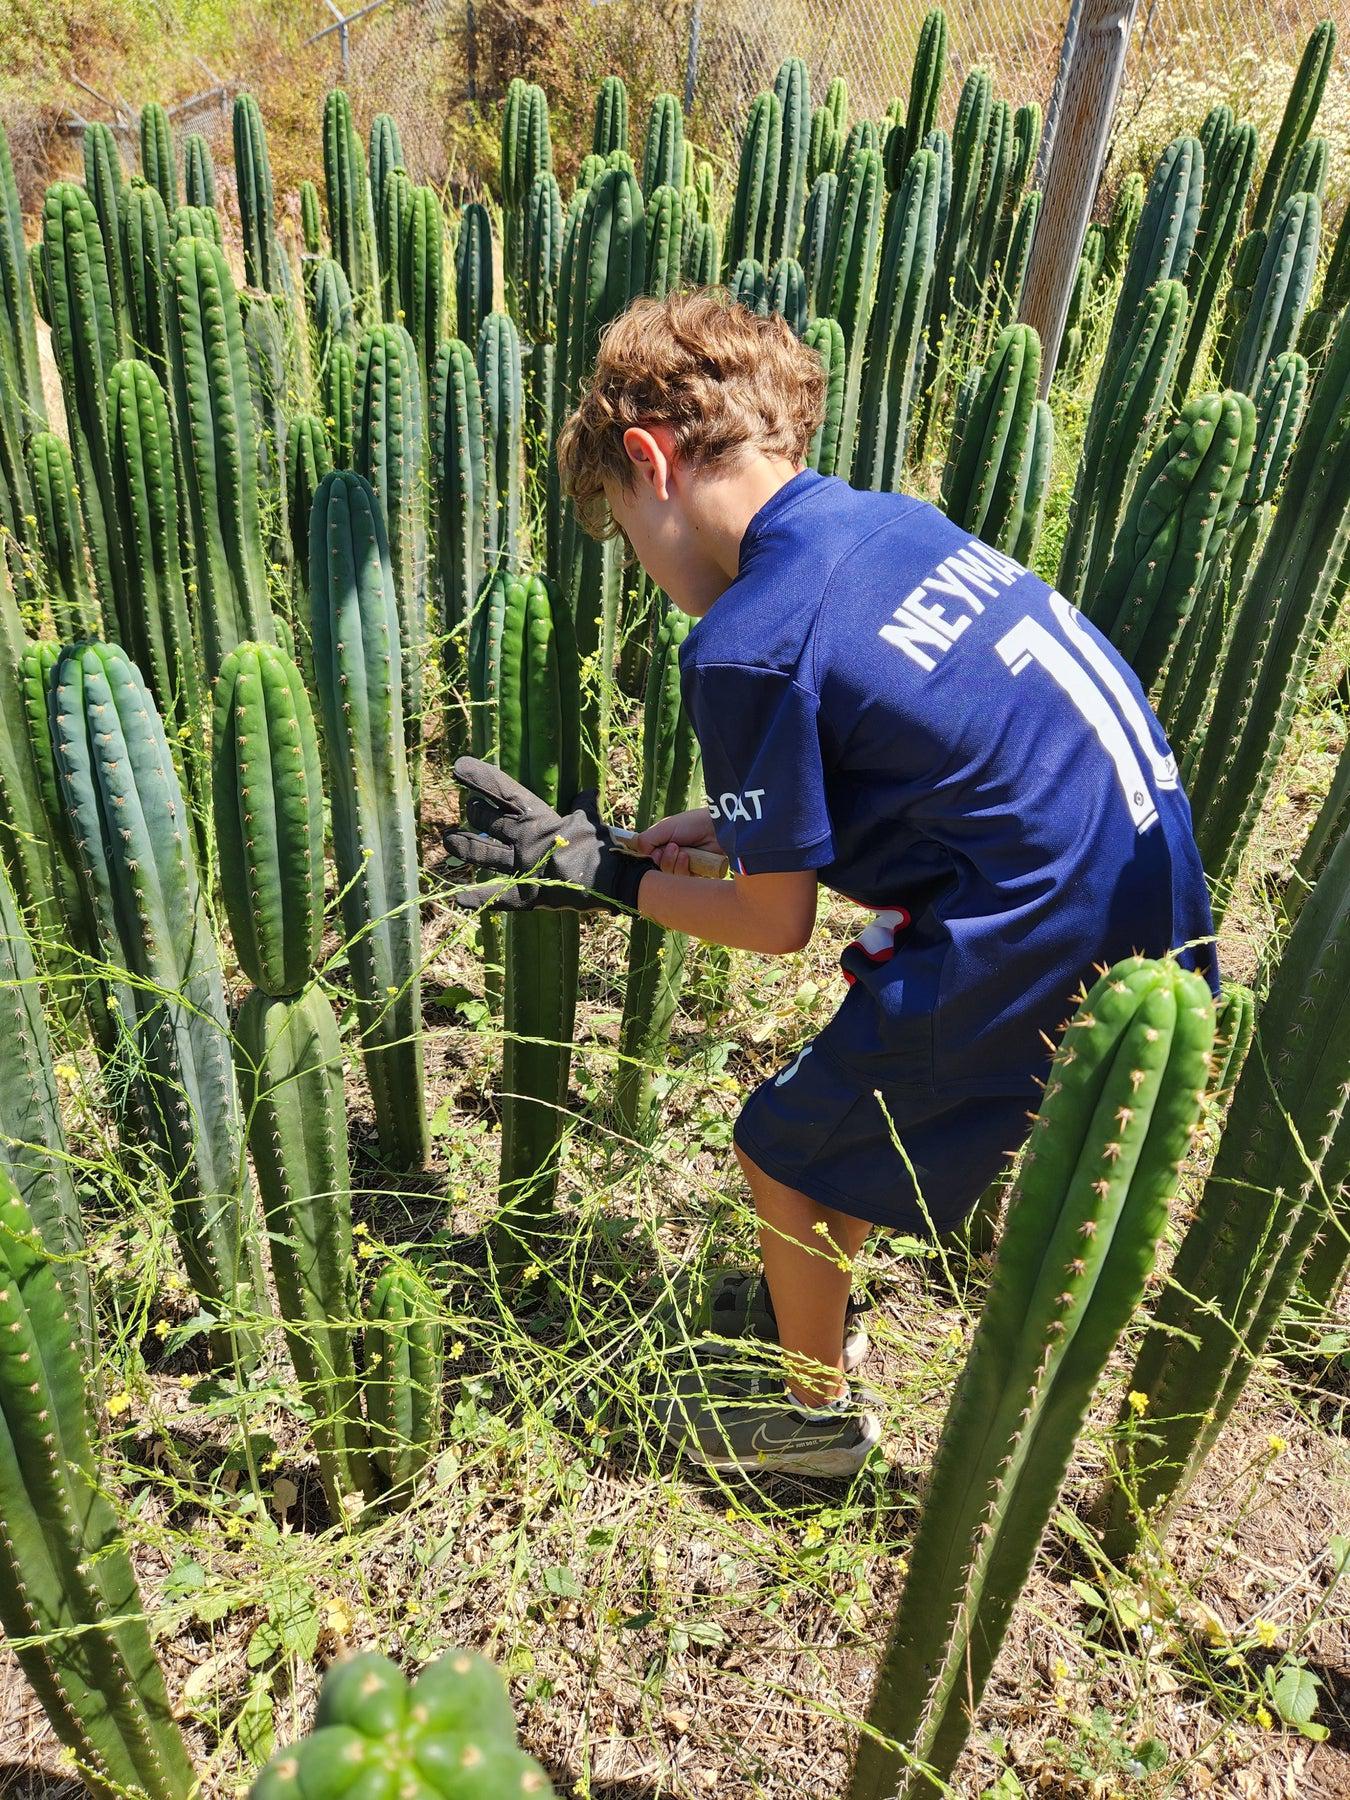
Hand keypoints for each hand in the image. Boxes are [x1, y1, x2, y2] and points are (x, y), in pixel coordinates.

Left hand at [442, 757, 652, 913]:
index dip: (481, 779)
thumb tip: (589, 790)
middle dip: (475, 814)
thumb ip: (584, 805)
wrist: (612, 880)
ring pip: (483, 855)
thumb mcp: (590, 819)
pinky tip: (459, 899)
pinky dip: (479, 899)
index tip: (458, 767)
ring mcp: (522, 867)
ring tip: (448, 840)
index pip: (504, 792)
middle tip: (468, 809)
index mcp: (539, 818)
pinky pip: (498, 896)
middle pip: (488, 822)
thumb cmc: (601, 846)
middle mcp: (524, 840)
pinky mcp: (527, 894)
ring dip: (464, 847)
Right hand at [628, 807, 720, 876]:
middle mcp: (670, 857)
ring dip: (674, 863)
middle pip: (657, 870)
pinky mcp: (694, 875)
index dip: (650, 858)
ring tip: (684, 852)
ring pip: (668, 876)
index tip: (656, 851)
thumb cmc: (692, 824)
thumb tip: (639, 854)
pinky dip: (684, 869)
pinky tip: (689, 858)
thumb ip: (645, 840)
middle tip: (673, 848)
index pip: (647, 859)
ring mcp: (682, 866)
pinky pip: (682, 881)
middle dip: (664, 860)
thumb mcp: (664, 827)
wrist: (717, 830)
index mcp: (662, 845)